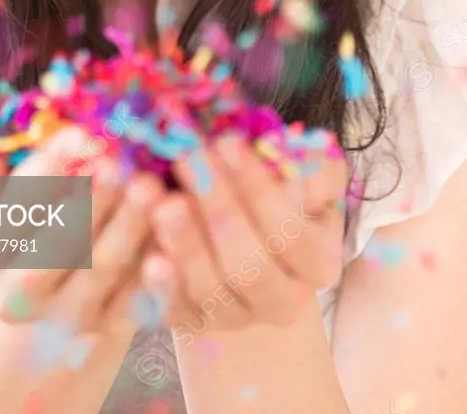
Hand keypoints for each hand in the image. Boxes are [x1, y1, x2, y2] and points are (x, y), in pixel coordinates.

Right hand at [0, 128, 165, 347]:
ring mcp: (60, 317)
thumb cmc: (46, 212)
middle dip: (86, 203)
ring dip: (125, 226)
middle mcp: (14, 295)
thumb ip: (39, 160)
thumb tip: (72, 132)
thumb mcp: (26, 187)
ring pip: (97, 271)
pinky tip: (168, 228)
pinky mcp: (106, 327)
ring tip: (148, 184)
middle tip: (117, 162)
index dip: (39, 176)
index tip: (78, 135)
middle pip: (47, 253)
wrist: (66, 288)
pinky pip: (134, 294)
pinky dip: (152, 262)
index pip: (0, 219)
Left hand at [140, 134, 347, 331]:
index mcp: (317, 262)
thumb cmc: (278, 188)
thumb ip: (308, 167)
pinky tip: (149, 256)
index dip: (258, 189)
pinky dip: (163, 285)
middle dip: (217, 208)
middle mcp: (283, 300)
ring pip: (211, 290)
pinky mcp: (195, 323)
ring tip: (162, 203)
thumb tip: (289, 165)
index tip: (227, 143)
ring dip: (186, 244)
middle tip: (186, 160)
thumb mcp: (305, 172)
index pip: (291, 232)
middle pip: (251, 265)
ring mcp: (238, 317)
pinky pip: (176, 310)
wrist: (243, 232)